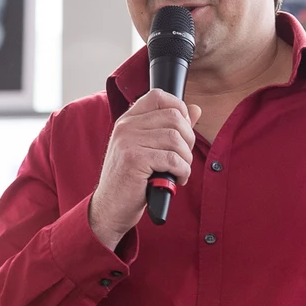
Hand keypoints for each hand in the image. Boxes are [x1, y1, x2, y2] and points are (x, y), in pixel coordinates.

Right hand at [88, 90, 201, 249]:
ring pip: (176, 139)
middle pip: (173, 117)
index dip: (179, 108)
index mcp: (128, 120)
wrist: (110, 208)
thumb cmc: (131, 180)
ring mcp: (127, 142)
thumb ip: (170, 128)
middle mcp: (125, 127)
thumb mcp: (149, 149)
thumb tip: (195, 109)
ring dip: (186, 158)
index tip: (183, 130)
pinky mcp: (133, 160)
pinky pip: (173, 159)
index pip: (158, 96)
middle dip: (188, 139)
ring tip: (180, 171)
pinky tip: (177, 179)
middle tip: (184, 157)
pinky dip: (183, 171)